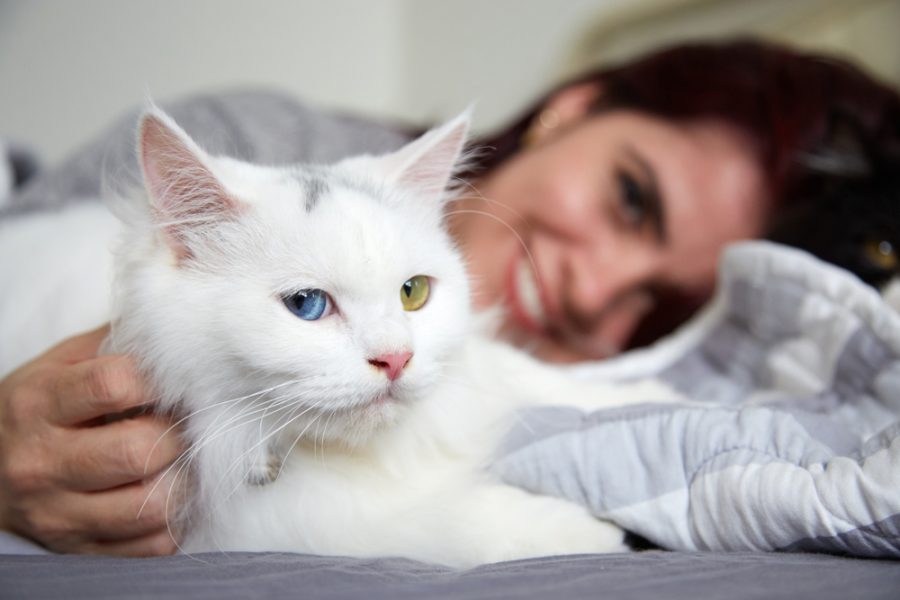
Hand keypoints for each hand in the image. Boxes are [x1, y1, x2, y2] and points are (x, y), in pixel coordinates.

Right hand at [0, 325, 184, 555]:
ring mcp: (58, 513)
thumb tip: (178, 327)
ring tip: (178, 460)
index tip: (172, 380)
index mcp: (37, 405)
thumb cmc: (42, 409)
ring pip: (151, 506)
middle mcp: (41, 463)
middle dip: (176, 434)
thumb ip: (117, 344)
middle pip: (138, 452)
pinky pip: (150, 546)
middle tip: (182, 424)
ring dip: (182, 481)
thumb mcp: (63, 364)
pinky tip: (166, 492)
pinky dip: (174, 521)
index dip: (158, 379)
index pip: (115, 386)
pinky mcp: (79, 549)